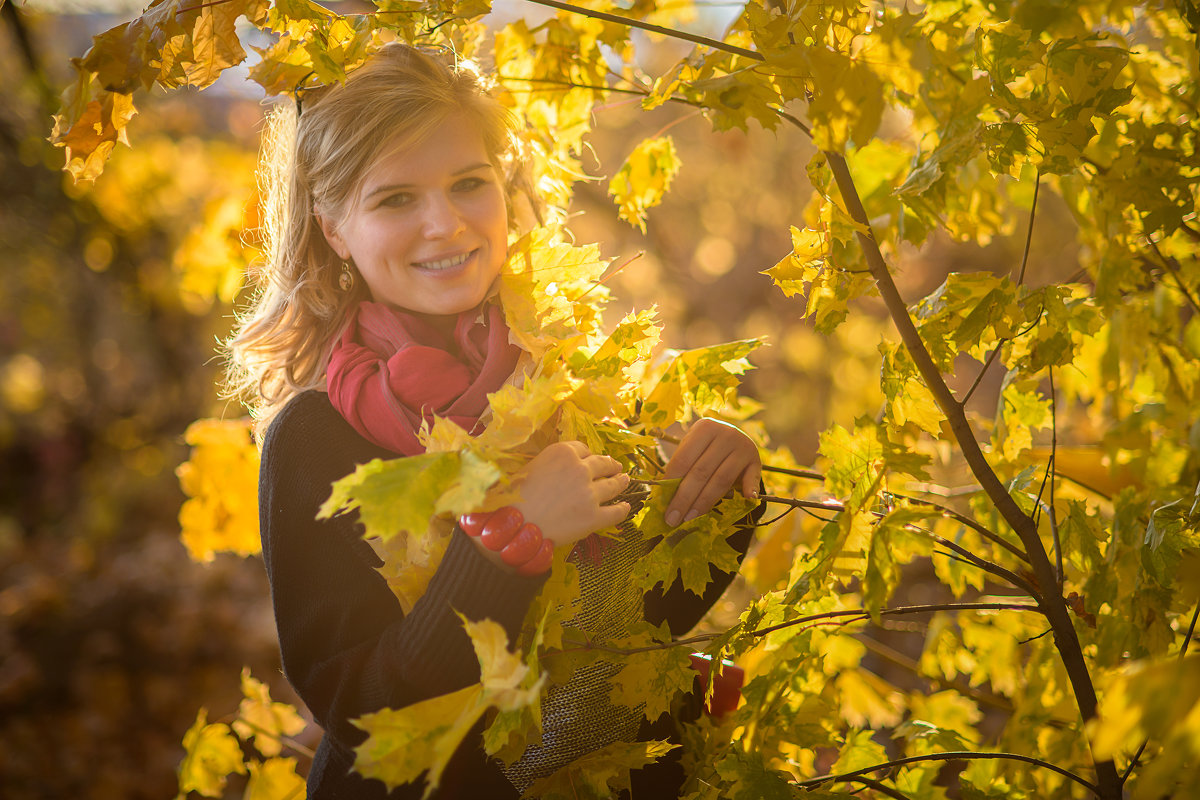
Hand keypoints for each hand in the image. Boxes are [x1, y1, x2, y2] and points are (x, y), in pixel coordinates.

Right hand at [510, 441, 630, 546]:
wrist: (512, 526)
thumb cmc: (513, 497)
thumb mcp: (532, 467)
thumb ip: (553, 464)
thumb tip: (567, 468)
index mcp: (562, 452)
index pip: (583, 449)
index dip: (587, 455)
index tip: (590, 459)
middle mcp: (580, 469)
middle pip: (603, 463)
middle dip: (610, 465)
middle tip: (615, 467)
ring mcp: (589, 493)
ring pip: (613, 485)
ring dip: (621, 482)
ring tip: (625, 480)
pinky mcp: (594, 517)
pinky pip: (616, 512)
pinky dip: (623, 509)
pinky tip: (626, 507)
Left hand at [663, 418, 760, 527]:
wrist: (735, 436)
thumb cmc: (706, 446)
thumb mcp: (693, 447)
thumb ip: (682, 467)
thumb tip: (665, 497)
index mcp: (704, 428)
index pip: (684, 459)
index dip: (671, 484)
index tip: (663, 504)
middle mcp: (726, 434)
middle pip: (701, 472)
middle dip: (684, 499)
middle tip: (673, 519)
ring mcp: (743, 446)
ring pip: (721, 480)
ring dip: (705, 502)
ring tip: (690, 518)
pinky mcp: (756, 460)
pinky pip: (752, 478)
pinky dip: (749, 489)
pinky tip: (746, 500)